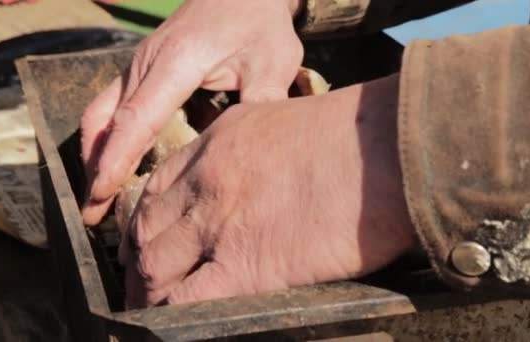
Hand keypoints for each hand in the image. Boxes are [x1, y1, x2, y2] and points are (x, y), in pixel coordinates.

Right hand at [81, 0, 303, 224]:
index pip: (136, 120)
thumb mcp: (273, 61)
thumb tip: (252, 154)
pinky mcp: (140, 69)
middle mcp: (145, 65)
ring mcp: (138, 66)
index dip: (116, 162)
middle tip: (94, 213)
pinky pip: (111, 106)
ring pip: (100, 114)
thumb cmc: (257, 23)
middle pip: (105, 121)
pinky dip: (108, 138)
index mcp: (175, 64)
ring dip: (96, 155)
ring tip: (100, 197)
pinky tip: (119, 165)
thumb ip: (260, 105)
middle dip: (95, 169)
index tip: (101, 196)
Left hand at [122, 74, 417, 307]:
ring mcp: (219, 221)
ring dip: (150, 292)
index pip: (159, 185)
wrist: (391, 152)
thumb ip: (257, 154)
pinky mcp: (245, 265)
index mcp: (219, 140)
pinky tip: (178, 322)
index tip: (146, 240)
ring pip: (156, 265)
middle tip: (143, 284)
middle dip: (139, 260)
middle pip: (148, 227)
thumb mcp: (288, 123)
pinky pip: (187, 299)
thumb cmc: (362, 135)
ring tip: (154, 310)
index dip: (145, 220)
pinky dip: (174, 313)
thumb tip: (255, 192)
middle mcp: (208, 178)